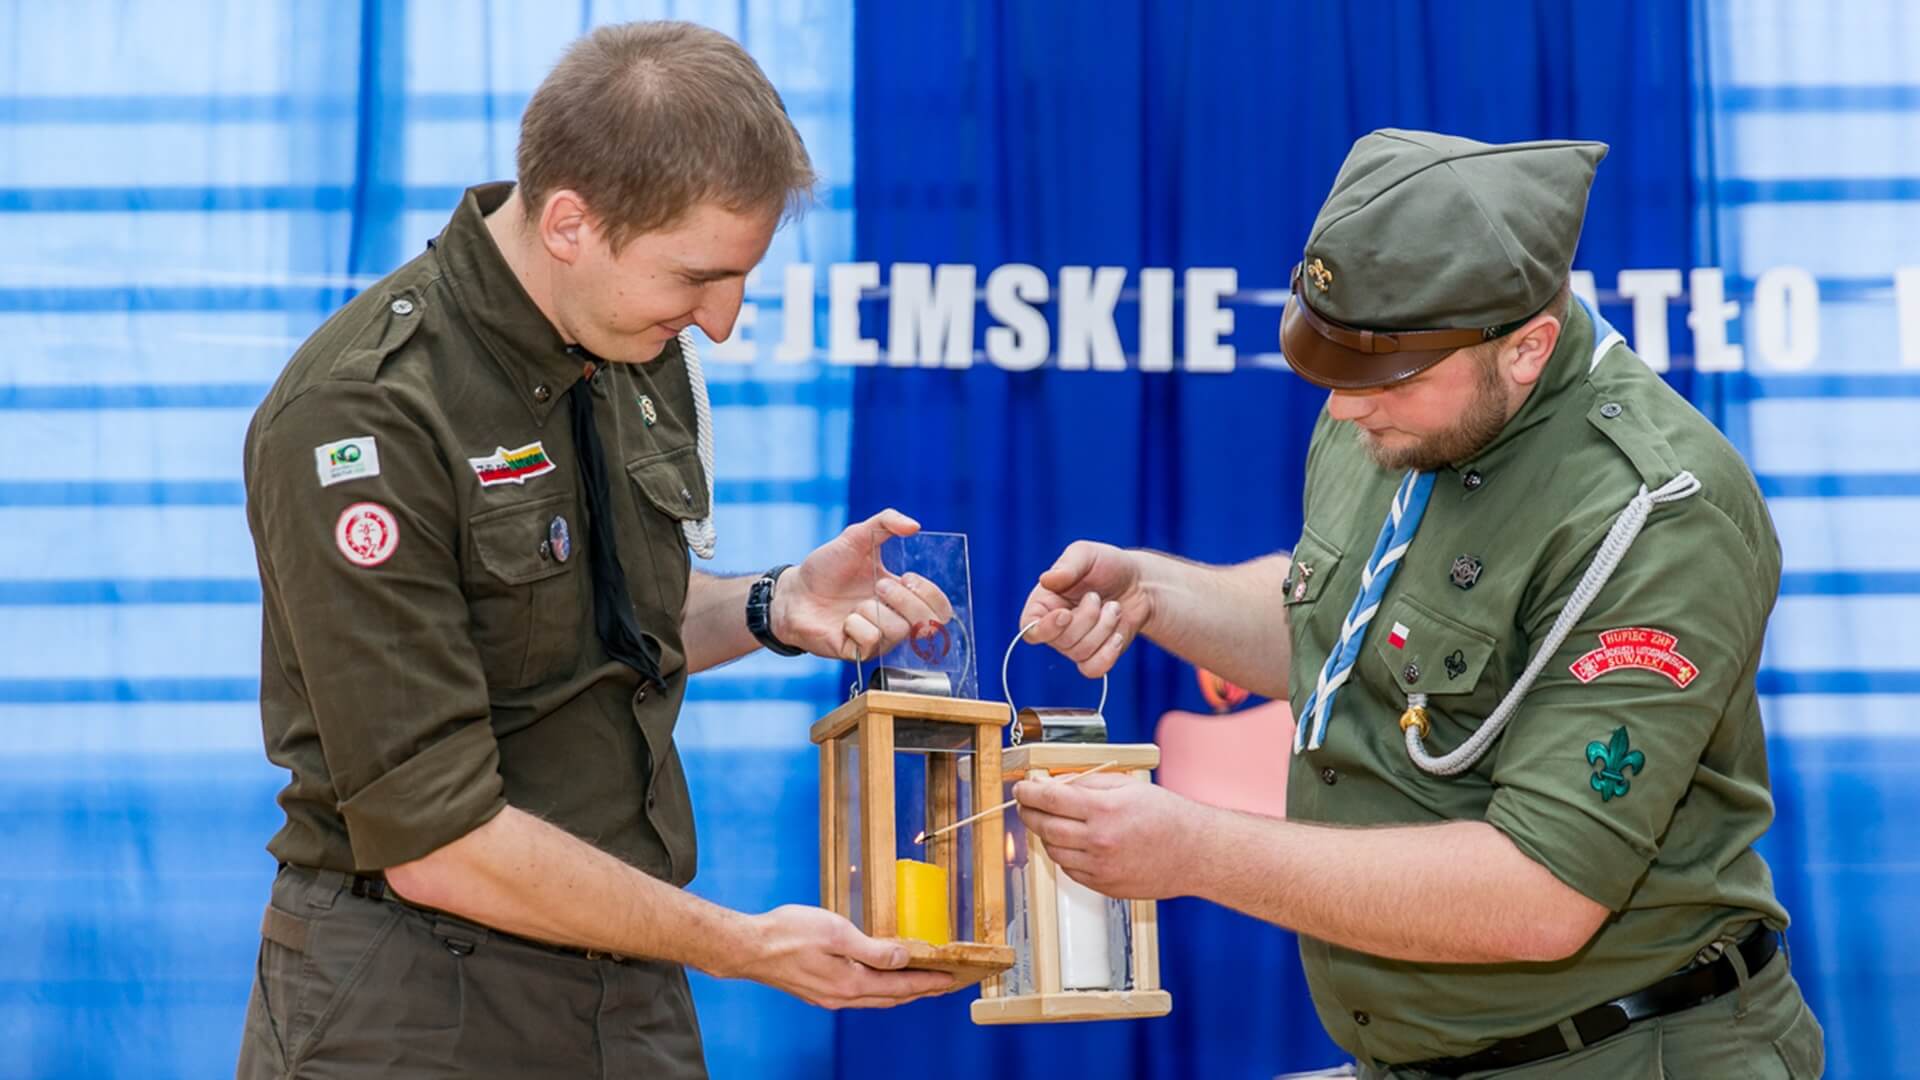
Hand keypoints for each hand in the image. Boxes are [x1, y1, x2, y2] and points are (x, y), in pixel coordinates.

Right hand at [737, 905, 956, 1009]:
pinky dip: (878, 988)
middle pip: (891, 997)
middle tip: (942, 984)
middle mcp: (842, 997)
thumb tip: (902, 958)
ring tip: (918, 983)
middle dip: (920, 990)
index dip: (928, 982)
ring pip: (875, 998)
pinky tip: (878, 979)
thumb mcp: (838, 933)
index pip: (901, 986)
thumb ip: (873, 949)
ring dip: (899, 991)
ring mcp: (828, 997)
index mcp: (851, 984)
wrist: (749, 948)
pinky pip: (859, 995)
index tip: (950, 980)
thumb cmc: (789, 935)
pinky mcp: (817, 991)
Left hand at [772, 509, 955, 660]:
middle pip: (929, 624)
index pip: (940, 608)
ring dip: (875, 610)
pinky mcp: (860, 652)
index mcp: (903, 597)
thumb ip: (885, 523)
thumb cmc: (825, 568)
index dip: (930, 593)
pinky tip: (844, 621)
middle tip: (880, 586)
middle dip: (905, 600)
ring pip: (900, 631)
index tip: (907, 576)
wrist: (793, 592)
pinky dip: (856, 625)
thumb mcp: (856, 537)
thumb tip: (915, 525)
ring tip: (856, 604)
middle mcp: (896, 621)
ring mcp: (879, 639)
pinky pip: (873, 641)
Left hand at [1013, 772, 1201, 899]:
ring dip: (1046, 835)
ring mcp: (1100, 867)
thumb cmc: (1168, 817)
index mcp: (1104, 811)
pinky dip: (1065, 856)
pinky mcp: (1104, 886)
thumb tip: (1056, 784)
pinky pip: (1070, 870)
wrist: (1195, 853)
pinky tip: (1073, 844)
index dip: (1029, 792)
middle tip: (1027, 804)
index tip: (1021, 788)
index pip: (1050, 799)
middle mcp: (1099, 841)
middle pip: (1045, 826)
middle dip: (1029, 813)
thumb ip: (1088, 785)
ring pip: (1054, 851)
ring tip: (1052, 823)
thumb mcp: (1128, 787)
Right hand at [1019, 541, 1153, 676]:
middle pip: (1060, 641)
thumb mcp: (1086, 554)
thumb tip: (1046, 579)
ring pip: (1080, 653)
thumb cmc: (1108, 565)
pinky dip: (1108, 653)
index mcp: (1044, 603)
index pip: (1029, 628)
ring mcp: (1074, 645)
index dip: (1045, 627)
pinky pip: (1093, 669)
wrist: (1139, 584)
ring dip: (1104, 628)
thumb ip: (1067, 565)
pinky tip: (1117, 634)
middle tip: (1098, 596)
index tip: (1065, 614)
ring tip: (1113, 607)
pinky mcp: (1094, 656)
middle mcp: (1055, 627)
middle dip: (1088, 618)